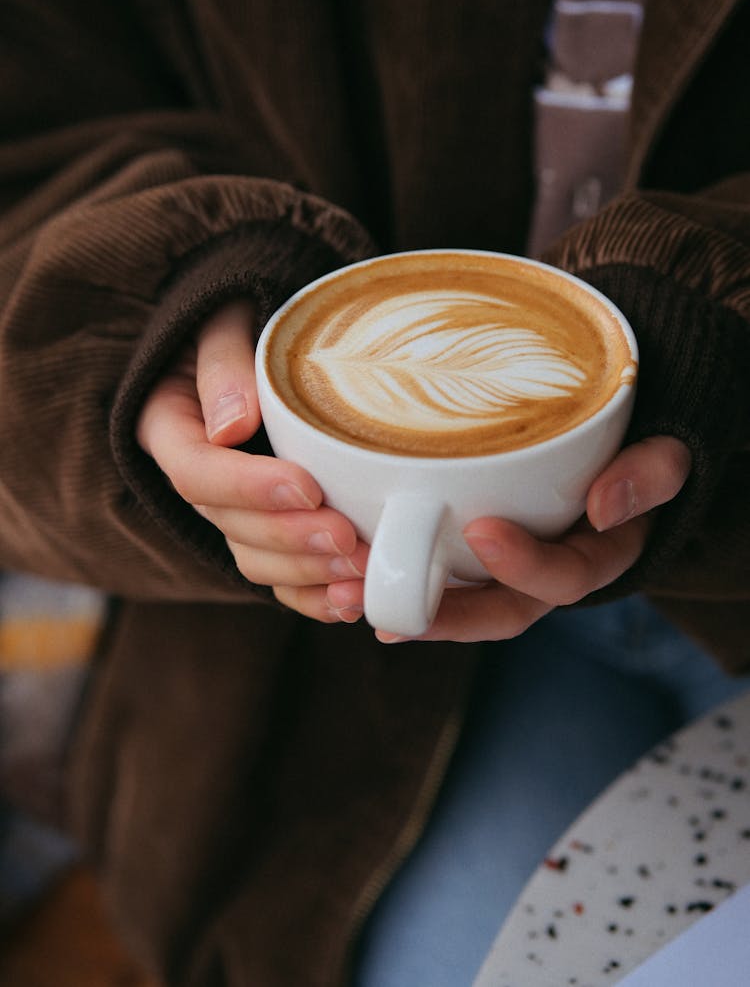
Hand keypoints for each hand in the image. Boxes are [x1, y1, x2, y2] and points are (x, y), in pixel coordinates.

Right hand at [136, 301, 367, 622]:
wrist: (260, 332)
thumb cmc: (242, 314)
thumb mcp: (225, 315)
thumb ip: (223, 360)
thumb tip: (232, 424)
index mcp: (172, 425)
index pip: (197, 471)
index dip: (248, 488)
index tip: (306, 487)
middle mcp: (198, 476)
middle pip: (231, 525)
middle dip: (291, 539)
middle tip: (348, 538)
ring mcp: (233, 507)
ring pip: (256, 557)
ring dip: (308, 574)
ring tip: (361, 574)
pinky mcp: (268, 527)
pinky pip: (281, 574)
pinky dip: (313, 596)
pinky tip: (351, 601)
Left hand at [321, 435, 691, 641]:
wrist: (624, 447)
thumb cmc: (640, 449)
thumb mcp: (664, 456)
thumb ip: (651, 474)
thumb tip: (605, 503)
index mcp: (597, 556)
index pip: (564, 577)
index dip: (524, 564)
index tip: (480, 531)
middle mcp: (550, 573)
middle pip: (501, 610)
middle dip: (447, 613)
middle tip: (391, 600)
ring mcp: (511, 568)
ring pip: (462, 601)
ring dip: (411, 608)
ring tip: (354, 599)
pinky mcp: (478, 552)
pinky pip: (441, 576)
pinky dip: (400, 581)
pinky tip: (353, 579)